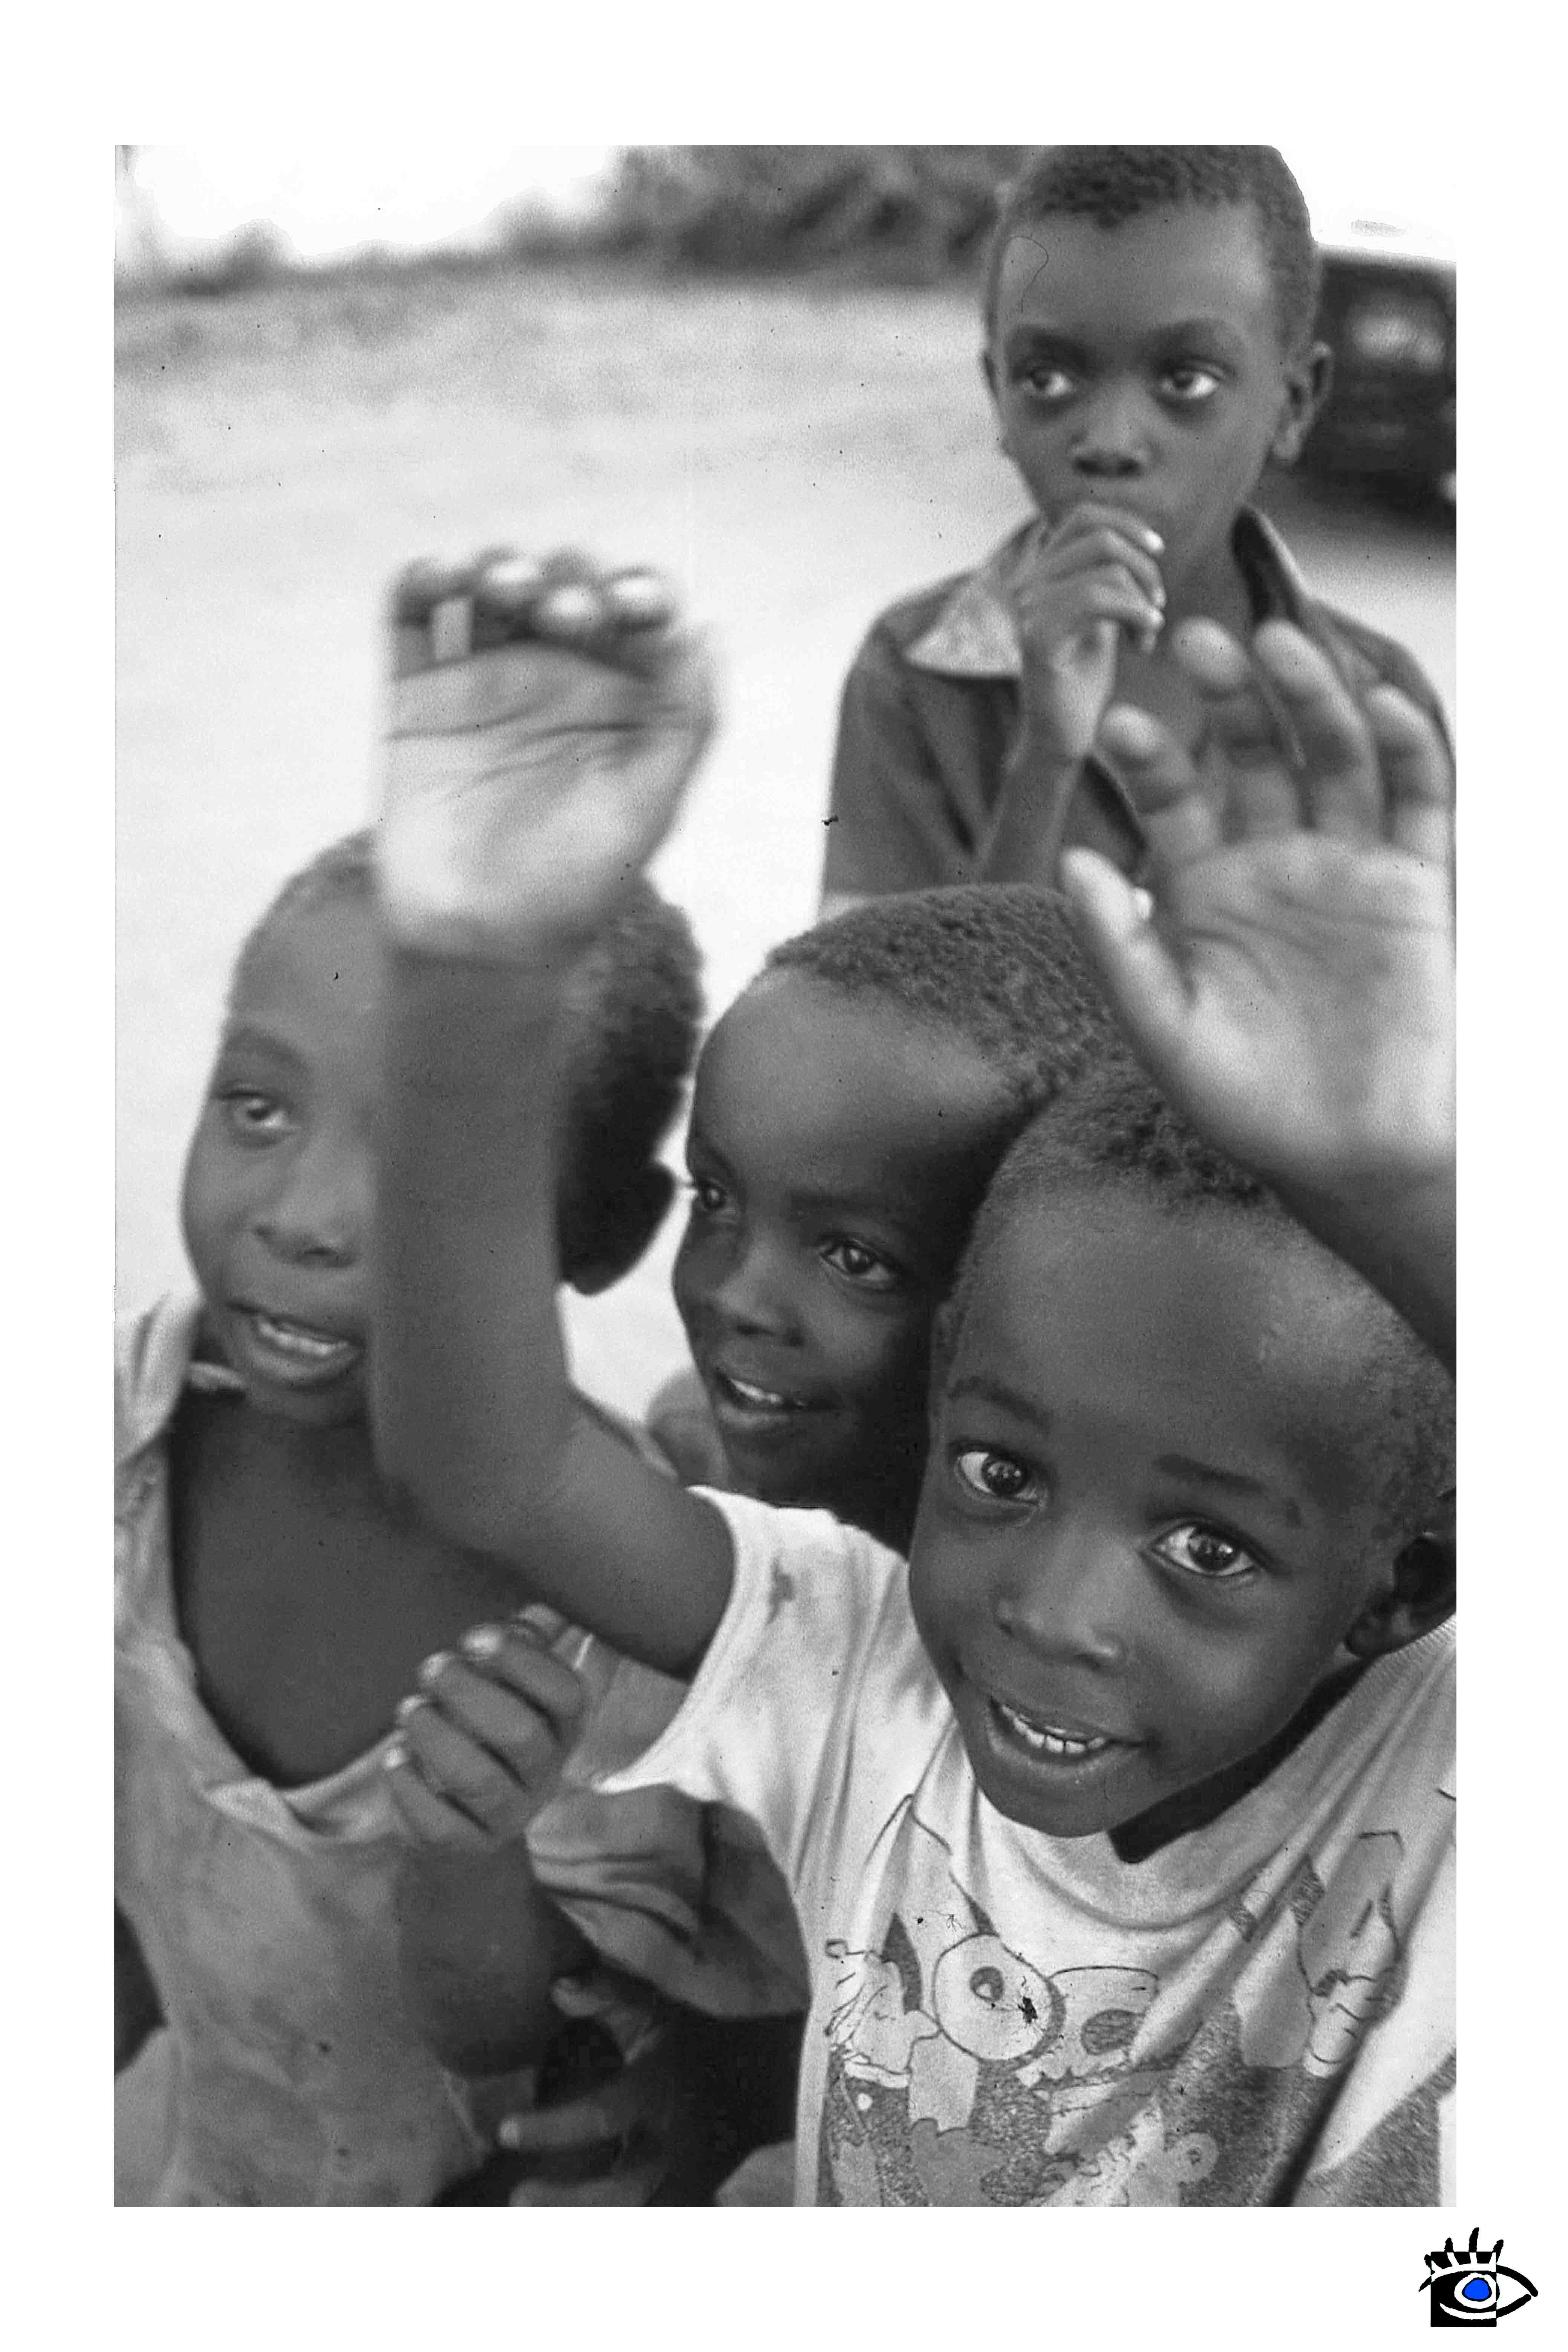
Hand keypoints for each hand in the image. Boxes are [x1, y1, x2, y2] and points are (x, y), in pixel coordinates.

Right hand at [379, 549, 716, 960]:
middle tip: (565, 613)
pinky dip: (421, 579)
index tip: (632, 608)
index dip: (638, 590)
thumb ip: (687, 719)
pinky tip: (442, 575)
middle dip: (569, 579)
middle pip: (563, 586)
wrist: (480, 939)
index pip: (636, 614)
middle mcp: (553, 678)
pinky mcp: (416, 696)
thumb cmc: (578, 884)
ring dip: (501, 565)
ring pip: (489, 588)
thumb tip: (709, 632)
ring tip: (508, 587)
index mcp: (619, 698)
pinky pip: (411, 617)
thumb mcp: (650, 805)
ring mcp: (480, 681)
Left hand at [384, 1620, 586, 1849]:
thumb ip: (522, 1640)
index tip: (474, 1639)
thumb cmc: (485, 1720)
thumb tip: (537, 1595)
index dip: (521, 1661)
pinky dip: (410, 1786)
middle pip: (521, 1734)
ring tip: (409, 1709)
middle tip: (432, 1667)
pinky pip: (440, 1825)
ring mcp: (511, 1813)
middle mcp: (547, 1772)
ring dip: (436, 1736)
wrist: (463, 1807)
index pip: (565, 1693)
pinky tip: (396, 1756)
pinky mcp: (468, 1844)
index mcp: (563, 1723)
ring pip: (478, 1780)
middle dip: (468, 1693)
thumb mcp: (510, 1679)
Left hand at [482, 1984, 794, 2207]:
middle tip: (515, 2197)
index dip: (552, 2127)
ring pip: (637, 2219)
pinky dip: (612, 2230)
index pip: (602, 2115)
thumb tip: (557, 1986)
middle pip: (622, 2190)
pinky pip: (651, 2224)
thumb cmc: (698, 2041)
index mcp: (659, 2091)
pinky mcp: (689, 2202)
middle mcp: (672, 2144)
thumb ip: (609, 1996)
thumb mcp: (659, 2011)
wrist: (765, 2083)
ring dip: (586, 2225)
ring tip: (532, 2227)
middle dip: (567, 2200)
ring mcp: (685, 2181)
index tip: (504, 2131)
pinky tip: (567, 2237)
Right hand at [1008, 504, 1166, 764]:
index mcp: (1041, 572)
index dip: (1128, 523)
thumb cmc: (1083, 678)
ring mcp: (1028, 608)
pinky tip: (1146, 637)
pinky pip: (1096, 599)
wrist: (1059, 734)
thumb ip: (1106, 576)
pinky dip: (1134, 612)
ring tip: (1148, 631)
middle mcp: (1027, 583)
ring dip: (1142, 598)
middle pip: (1101, 538)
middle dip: (1144, 568)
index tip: (1157, 552)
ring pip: (1105, 570)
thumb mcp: (1100, 614)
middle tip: (1157, 606)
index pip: (1084, 516)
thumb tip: (1139, 543)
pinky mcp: (1038, 637)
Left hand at [1059, 617, 1453, 1202]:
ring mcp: (1345, 863)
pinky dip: (1405, 747)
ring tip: (1278, 643)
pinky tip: (1380, 704)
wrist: (1347, 1156)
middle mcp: (1273, 859)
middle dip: (1229, 694)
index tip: (1119, 723)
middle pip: (1253, 752)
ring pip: (1332, 755)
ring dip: (1309, 696)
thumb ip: (1119, 948)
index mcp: (1203, 887)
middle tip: (1197, 640)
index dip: (1150, 759)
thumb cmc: (1247, 1103)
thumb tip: (1071, 861)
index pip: (1172, 800)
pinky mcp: (1414, 883)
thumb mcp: (1165, 1032)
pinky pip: (1416, 799)